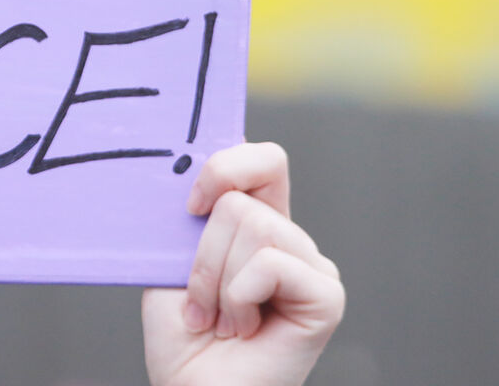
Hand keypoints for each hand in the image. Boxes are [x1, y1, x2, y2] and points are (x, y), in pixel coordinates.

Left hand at [141, 143, 343, 385]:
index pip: (265, 160)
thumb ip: (192, 216)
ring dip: (217, 281)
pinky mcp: (326, 296)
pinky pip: (272, 263)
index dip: (226, 166)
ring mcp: (313, 268)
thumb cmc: (181, 337)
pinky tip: (243, 329)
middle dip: (204, 252)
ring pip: (254, 226)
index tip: (190, 206)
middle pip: (244, 199)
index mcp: (257, 224)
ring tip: (220, 321)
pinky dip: (239, 296)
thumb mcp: (171, 261)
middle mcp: (290, 240)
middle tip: (199, 301)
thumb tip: (194, 164)